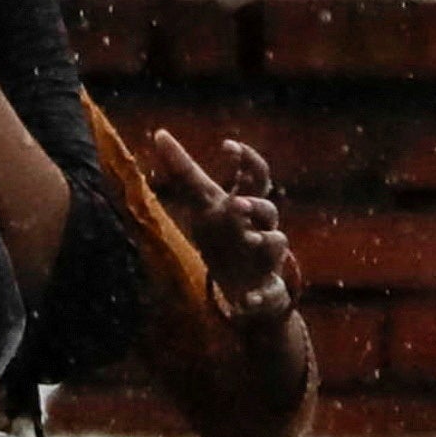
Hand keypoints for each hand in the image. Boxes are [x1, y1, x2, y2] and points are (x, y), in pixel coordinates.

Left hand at [142, 130, 297, 322]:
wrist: (246, 284)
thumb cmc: (225, 234)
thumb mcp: (204, 204)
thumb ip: (185, 171)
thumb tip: (159, 133)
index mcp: (245, 205)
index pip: (255, 176)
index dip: (246, 160)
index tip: (227, 147)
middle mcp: (261, 228)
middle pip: (268, 209)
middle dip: (255, 205)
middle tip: (235, 204)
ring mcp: (266, 258)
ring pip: (276, 243)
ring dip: (263, 240)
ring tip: (248, 240)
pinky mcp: (267, 290)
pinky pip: (268, 294)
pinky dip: (258, 298)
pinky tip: (245, 303)